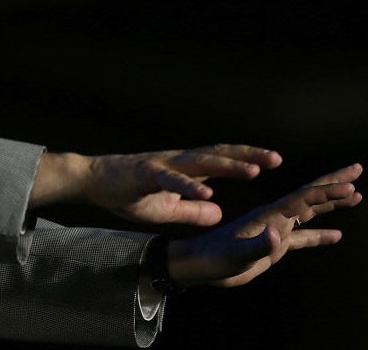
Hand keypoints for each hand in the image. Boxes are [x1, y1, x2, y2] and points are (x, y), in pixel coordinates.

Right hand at [31, 144, 281, 224]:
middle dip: (247, 156)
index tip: (274, 161)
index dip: (246, 158)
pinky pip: (171, 180)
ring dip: (227, 166)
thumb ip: (192, 210)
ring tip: (252, 171)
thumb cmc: (126, 193)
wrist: (92, 182)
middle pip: (218, 155)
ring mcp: (162, 164)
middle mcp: (177, 161)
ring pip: (200, 162)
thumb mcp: (165, 209)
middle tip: (275, 159)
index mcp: (184, 169)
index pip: (221, 159)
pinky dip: (190, 187)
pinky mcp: (145, 173)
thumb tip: (219, 212)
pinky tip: (209, 193)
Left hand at [165, 162, 363, 287]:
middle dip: (334, 182)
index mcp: (269, 214)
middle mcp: (275, 216)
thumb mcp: (237, 254)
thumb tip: (278, 234)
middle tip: (358, 168)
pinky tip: (337, 235)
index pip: (303, 198)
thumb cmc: (215, 257)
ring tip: (357, 195)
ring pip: (309, 211)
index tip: (351, 185)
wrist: (199, 263)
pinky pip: (302, 237)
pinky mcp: (272, 245)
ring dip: (332, 203)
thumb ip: (259, 245)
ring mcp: (275, 229)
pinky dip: (320, 235)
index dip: (327, 191)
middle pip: (310, 195)